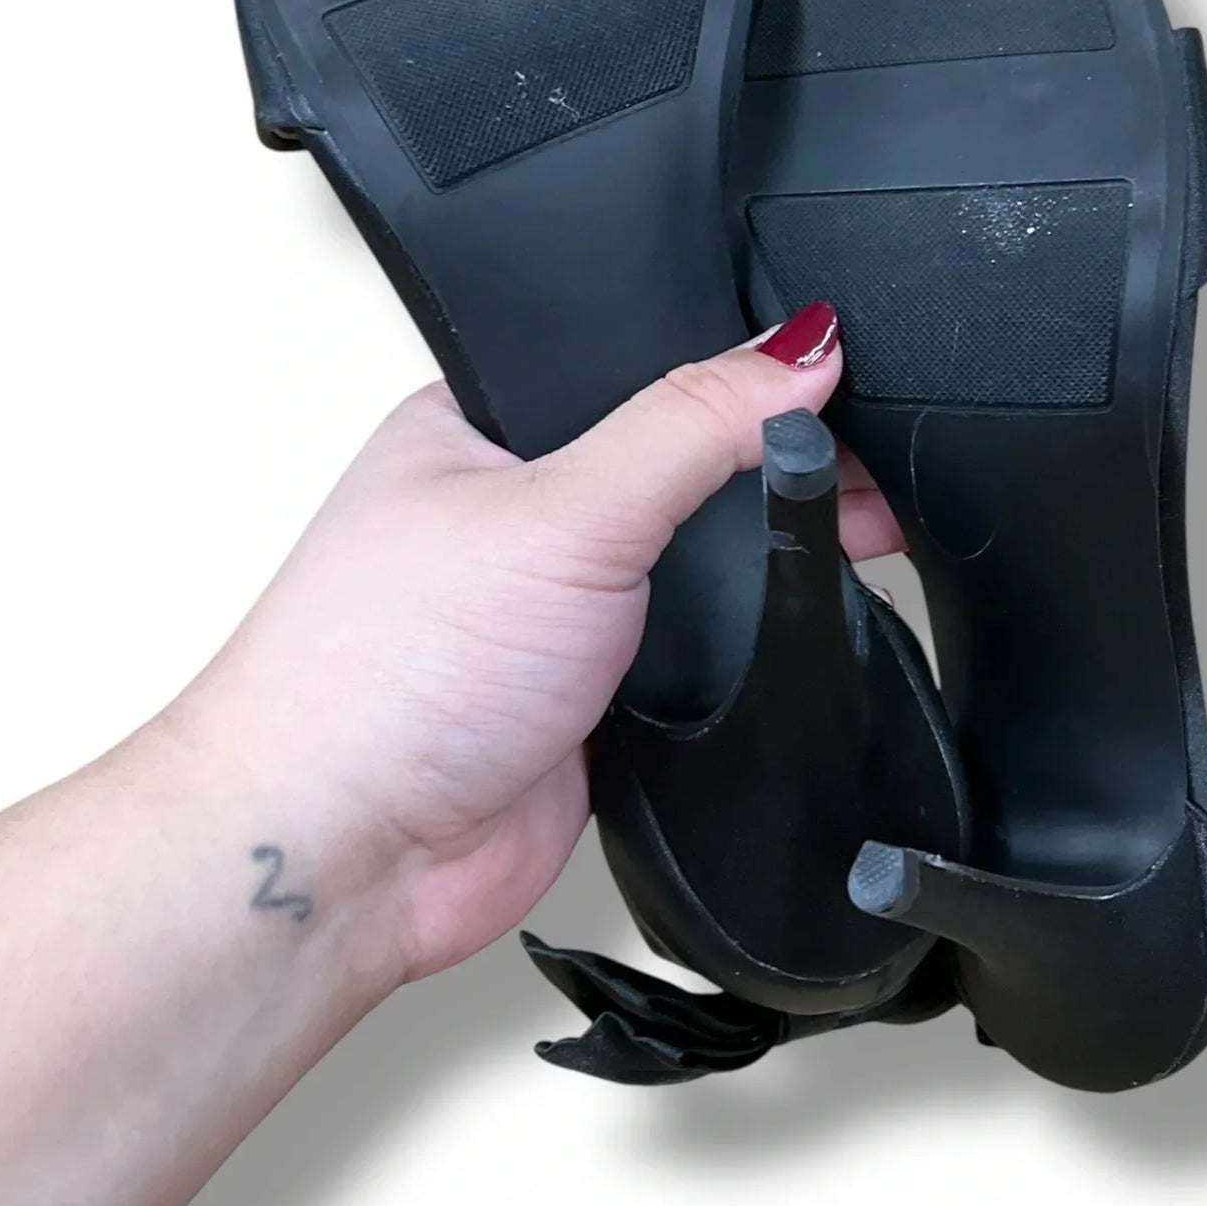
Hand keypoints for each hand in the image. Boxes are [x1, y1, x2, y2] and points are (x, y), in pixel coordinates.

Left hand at [170, 305, 904, 1000]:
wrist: (349, 858)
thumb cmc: (379, 675)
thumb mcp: (561, 512)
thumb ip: (688, 426)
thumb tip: (797, 348)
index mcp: (480, 430)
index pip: (638, 363)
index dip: (736, 371)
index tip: (834, 383)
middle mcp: (515, 516)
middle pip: (678, 467)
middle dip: (762, 475)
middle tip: (857, 485)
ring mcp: (554, 613)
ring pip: (693, 569)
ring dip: (752, 571)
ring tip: (838, 547)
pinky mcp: (590, 701)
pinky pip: (694, 658)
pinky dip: (739, 654)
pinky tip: (775, 638)